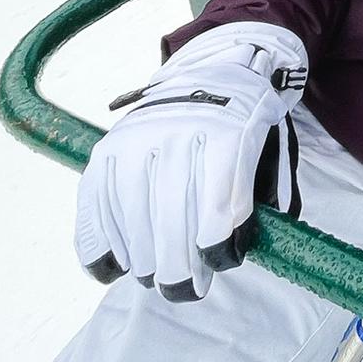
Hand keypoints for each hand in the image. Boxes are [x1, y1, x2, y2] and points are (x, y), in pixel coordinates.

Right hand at [75, 21, 306, 301]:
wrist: (212, 71)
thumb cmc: (245, 122)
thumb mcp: (266, 145)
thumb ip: (259, 194)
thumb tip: (248, 250)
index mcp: (225, 131)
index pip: (218, 203)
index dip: (220, 245)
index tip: (224, 261)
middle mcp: (174, 133)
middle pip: (173, 217)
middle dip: (181, 267)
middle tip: (189, 290)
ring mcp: (132, 142)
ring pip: (132, 219)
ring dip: (145, 262)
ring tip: (161, 281)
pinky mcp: (104, 153)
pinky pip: (95, 208)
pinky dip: (102, 246)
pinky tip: (115, 270)